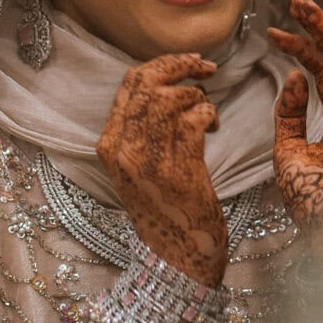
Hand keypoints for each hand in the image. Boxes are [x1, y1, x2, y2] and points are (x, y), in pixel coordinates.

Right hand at [97, 53, 227, 287]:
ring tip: (207, 113)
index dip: (162, 63)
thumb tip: (168, 87)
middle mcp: (122, 150)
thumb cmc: (164, 209)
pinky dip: (209, 115)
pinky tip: (213, 127)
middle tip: (206, 69)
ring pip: (170, 100)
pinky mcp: (179, 173)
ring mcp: (148, 163)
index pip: (129, 83)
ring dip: (198, 96)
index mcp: (109, 144)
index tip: (188, 63)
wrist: (175, 258)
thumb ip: (142, 130)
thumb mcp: (138, 167)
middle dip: (182, 66)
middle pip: (148, 84)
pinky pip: (194, 121)